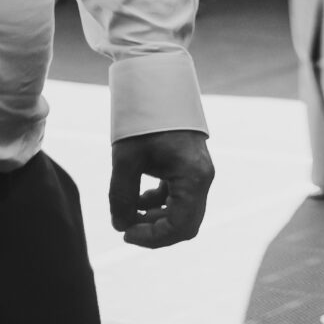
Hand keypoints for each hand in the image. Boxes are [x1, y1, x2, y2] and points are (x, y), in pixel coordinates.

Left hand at [111, 129, 213, 246]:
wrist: (156, 86)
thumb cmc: (143, 120)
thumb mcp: (126, 159)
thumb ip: (121, 196)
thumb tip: (120, 226)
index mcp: (193, 176)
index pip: (180, 226)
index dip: (152, 237)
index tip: (126, 234)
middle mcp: (202, 178)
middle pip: (185, 224)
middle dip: (155, 231)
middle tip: (126, 227)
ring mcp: (198, 173)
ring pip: (182, 213)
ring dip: (155, 219)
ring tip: (128, 210)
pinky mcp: (190, 168)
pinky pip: (179, 198)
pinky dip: (159, 205)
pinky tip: (137, 198)